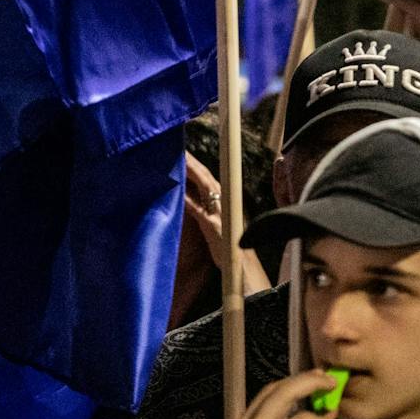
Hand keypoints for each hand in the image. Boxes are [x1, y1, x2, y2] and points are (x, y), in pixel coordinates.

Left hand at [183, 153, 271, 292]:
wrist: (244, 272)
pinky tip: (176, 188)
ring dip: (190, 171)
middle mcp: (225, 203)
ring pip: (203, 185)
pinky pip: (197, 208)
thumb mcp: (219, 227)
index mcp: (226, 201)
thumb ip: (207, 213)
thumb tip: (191, 201)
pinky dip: (187, 197)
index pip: (208, 178)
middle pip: (206, 176)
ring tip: (176, 157)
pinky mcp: (213, 226)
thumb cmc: (230, 251)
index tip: (182, 151)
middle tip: (176, 146)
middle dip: (191, 161)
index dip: (196, 164)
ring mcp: (220, 213)